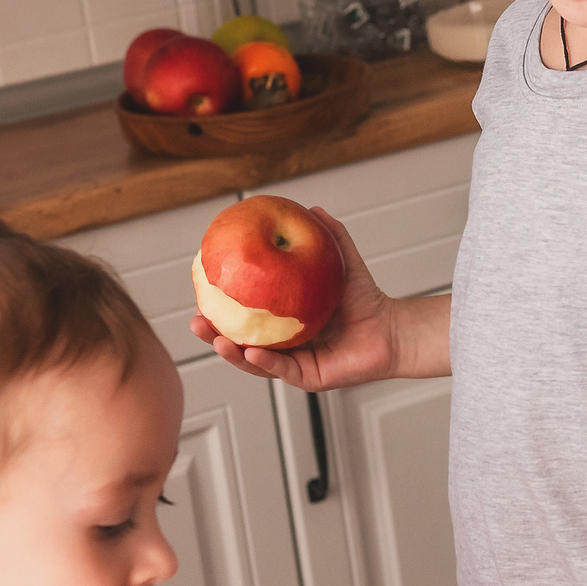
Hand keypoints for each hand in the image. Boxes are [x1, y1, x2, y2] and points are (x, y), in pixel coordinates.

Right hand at [192, 207, 402, 389]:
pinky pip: (284, 371)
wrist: (391, 328)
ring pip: (255, 362)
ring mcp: (294, 364)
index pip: (242, 315)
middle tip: (195, 320)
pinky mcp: (311, 377)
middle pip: (238, 341)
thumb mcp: (342, 262)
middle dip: (213, 334)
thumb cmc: (364, 297)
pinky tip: (251, 351)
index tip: (200, 292)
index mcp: (279, 321)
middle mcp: (282, 345)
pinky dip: (265, 362)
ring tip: (216, 339)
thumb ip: (330, 236)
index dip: (219, 307)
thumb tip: (310, 208)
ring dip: (232, 353)